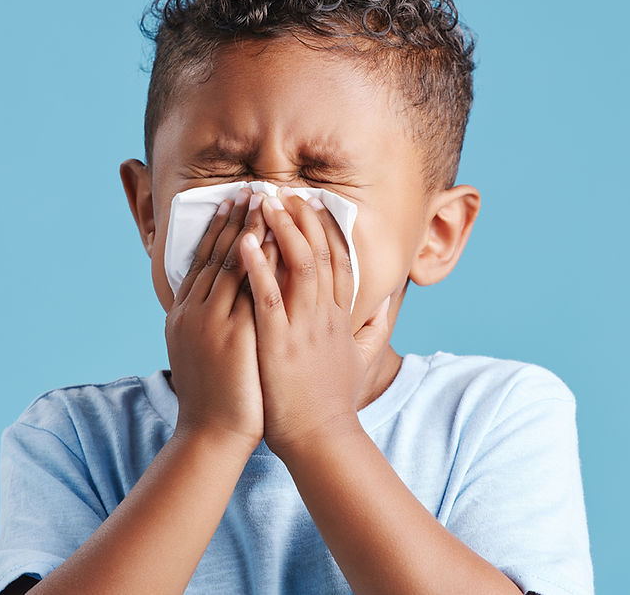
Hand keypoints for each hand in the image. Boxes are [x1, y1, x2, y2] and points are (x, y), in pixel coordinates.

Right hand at [164, 187, 269, 450]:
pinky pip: (250, 289)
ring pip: (231, 263)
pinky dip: (261, 262)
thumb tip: (215, 300)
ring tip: (267, 201)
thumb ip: (205, 321)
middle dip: (236, 218)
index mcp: (185, 313)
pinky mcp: (234, 336)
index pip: (203, 260)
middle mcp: (194, 312)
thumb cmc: (214, 397)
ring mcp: (212, 322)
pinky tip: (275, 240)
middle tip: (253, 187)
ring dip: (250, 229)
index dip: (219, 228)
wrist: (211, 435)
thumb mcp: (199, 351)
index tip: (235, 202)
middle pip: (216, 253)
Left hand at [238, 188, 391, 457]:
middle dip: (303, 218)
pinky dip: (259, 266)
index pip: (339, 262)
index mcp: (340, 318)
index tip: (314, 204)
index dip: (327, 229)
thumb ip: (371, 333)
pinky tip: (246, 242)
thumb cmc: (333, 404)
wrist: (322, 439)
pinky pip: (269, 296)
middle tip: (286, 190)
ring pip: (299, 265)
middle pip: (321, 253)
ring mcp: (304, 327)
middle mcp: (326, 315)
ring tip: (265, 201)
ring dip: (283, 230)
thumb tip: (382, 311)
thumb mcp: (359, 362)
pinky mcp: (280, 342)